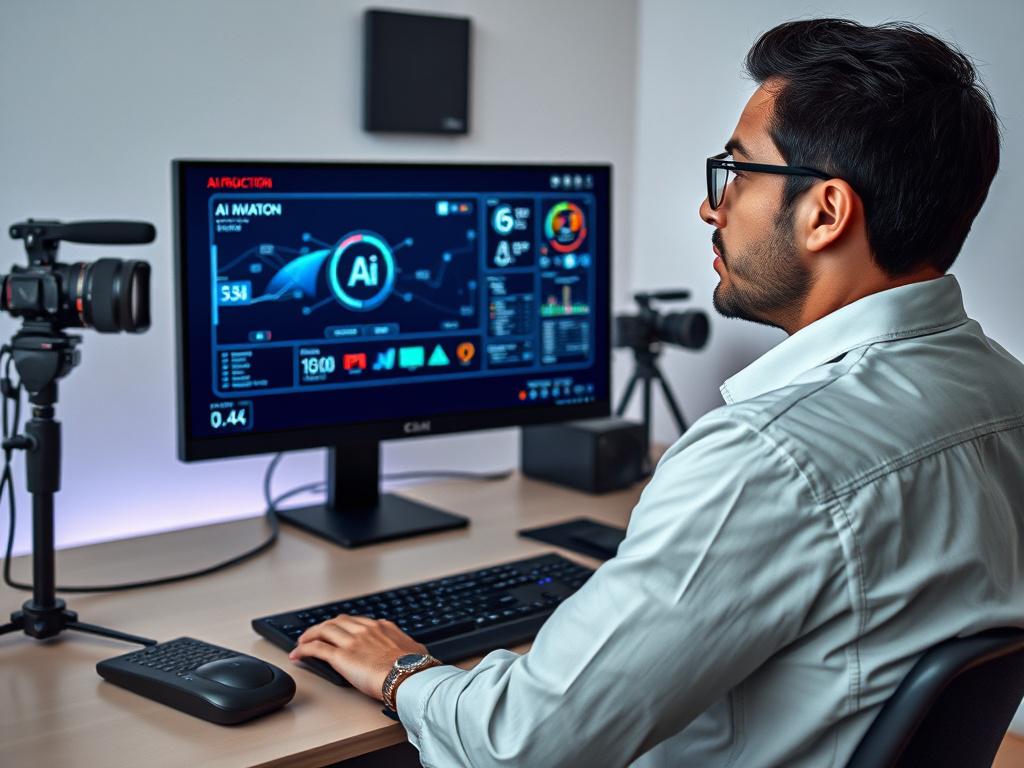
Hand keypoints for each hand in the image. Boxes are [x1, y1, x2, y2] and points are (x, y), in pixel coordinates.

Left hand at [289, 615, 428, 700]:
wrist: (408, 676)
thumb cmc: (415, 667)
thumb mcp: (416, 651)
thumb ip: (409, 647)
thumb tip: (415, 651)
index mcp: (382, 627)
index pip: (357, 621)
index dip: (344, 626)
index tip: (339, 631)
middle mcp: (365, 630)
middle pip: (338, 621)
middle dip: (324, 626)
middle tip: (316, 633)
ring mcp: (352, 641)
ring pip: (324, 630)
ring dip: (310, 635)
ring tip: (302, 642)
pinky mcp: (340, 656)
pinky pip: (316, 648)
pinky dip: (304, 650)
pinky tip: (297, 654)